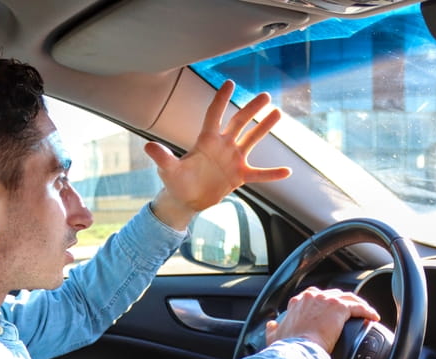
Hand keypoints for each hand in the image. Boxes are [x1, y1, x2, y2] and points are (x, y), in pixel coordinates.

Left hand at [145, 81, 291, 229]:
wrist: (186, 200)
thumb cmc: (175, 182)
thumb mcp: (168, 170)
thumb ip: (162, 157)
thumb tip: (148, 147)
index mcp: (205, 141)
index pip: (214, 115)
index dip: (221, 99)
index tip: (230, 83)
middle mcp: (222, 146)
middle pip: (239, 122)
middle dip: (251, 109)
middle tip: (265, 95)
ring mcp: (232, 160)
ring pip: (251, 140)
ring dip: (263, 128)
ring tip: (278, 114)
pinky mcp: (239, 176)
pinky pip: (259, 174)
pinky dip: (272, 174)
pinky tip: (287, 171)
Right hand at [265, 287, 378, 353]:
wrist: (297, 351)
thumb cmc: (286, 348)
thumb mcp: (274, 337)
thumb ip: (272, 329)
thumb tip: (271, 325)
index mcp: (297, 303)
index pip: (314, 297)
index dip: (323, 304)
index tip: (329, 313)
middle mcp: (312, 297)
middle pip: (332, 295)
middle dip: (341, 303)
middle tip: (349, 314)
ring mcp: (326, 300)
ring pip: (347, 297)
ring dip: (357, 304)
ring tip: (365, 313)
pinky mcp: (339, 308)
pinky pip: (358, 306)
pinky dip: (367, 311)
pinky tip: (373, 317)